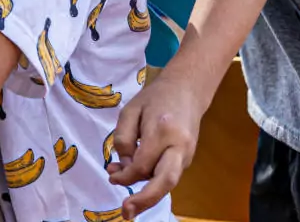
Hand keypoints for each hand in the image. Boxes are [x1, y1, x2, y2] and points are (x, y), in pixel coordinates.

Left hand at [108, 71, 205, 216]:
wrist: (187, 90)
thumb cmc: (154, 98)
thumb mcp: (130, 111)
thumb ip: (123, 139)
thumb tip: (124, 167)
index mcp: (163, 130)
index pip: (142, 163)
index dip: (125, 174)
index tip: (111, 175)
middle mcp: (180, 146)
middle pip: (165, 181)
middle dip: (146, 200)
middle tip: (126, 212)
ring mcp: (187, 155)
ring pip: (168, 183)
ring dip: (147, 193)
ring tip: (128, 198)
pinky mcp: (188, 159)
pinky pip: (168, 175)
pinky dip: (152, 181)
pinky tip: (136, 176)